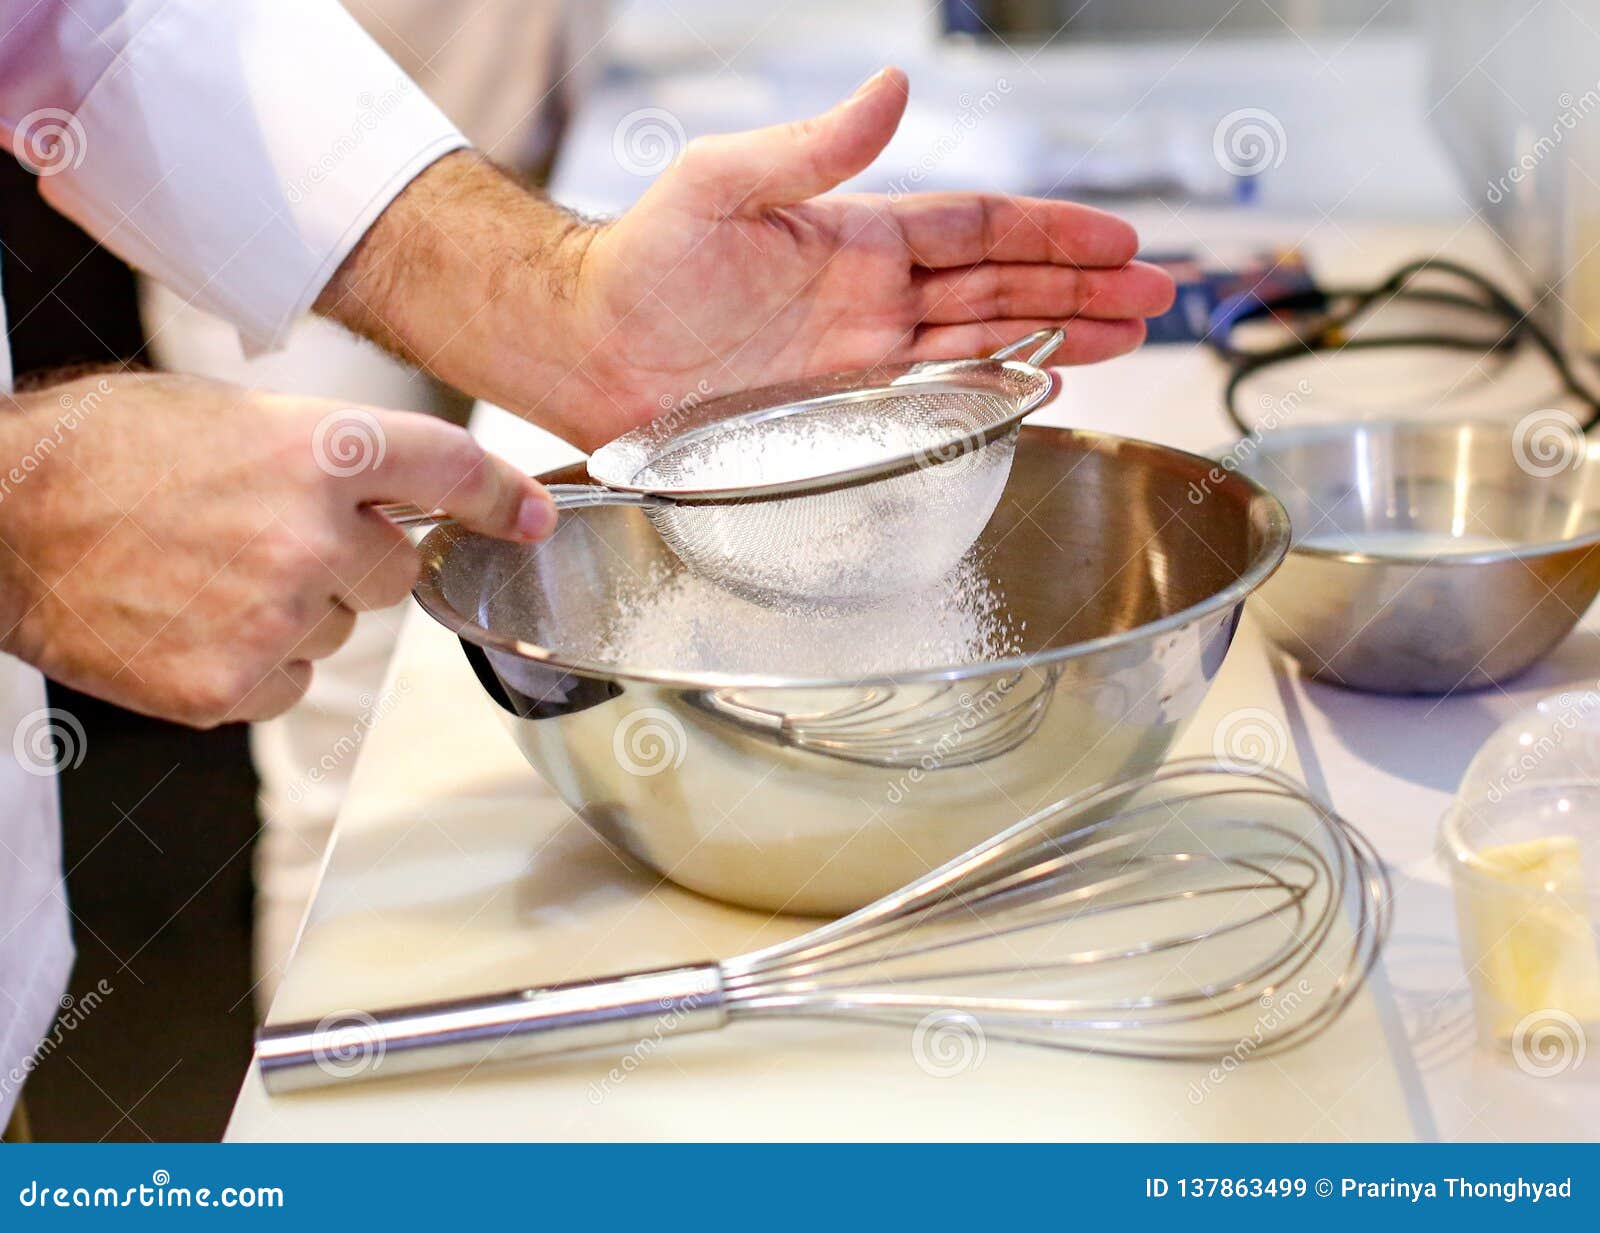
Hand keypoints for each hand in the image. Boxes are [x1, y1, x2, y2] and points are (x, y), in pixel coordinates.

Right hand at [0, 373, 552, 726]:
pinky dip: (254, 662)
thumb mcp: (234, 415)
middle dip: (351, 561)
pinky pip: (289, 682)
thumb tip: (411, 496)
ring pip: (339, 631)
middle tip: (266, 537)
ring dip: (296, 611)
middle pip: (396, 572)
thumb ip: (335, 457)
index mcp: (319, 448)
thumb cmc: (104, 454)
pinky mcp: (232, 685)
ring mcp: (275, 617)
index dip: (499, 497)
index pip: (450, 471)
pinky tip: (192, 620)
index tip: (526, 518)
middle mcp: (312, 534)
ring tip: (207, 572)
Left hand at [318, 69, 1173, 450]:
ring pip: (987, 343)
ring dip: (1061, 338)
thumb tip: (894, 88)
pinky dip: (1000, 393)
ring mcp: (863, 357)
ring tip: (1132, 335)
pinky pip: (939, 400)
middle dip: (1084, 289)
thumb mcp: (722, 184)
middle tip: (1161, 295)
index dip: (1053, 234)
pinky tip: (1049, 386)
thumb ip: (812, 147)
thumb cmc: (641, 263)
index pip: (979, 230)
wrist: (590, 350)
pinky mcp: (844, 413)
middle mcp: (873, 298)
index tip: (1119, 242)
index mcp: (857, 236)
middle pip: (1003, 287)